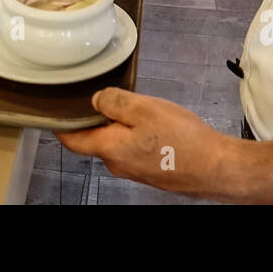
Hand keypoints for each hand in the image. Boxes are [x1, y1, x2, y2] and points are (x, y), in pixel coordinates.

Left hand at [57, 88, 234, 196]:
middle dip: (100, 120)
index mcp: (109, 149)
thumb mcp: (143, 108)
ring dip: (123, 128)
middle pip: (97, 140)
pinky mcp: (153, 172)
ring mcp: (136, 171)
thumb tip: (96, 101)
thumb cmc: (182, 140)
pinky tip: (157, 128)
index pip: (73, 140)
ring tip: (141, 111)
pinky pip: (136, 151)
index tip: (56, 114)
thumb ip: (114, 102)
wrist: (217, 168)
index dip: (62, 126)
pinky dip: (138, 137)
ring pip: (118, 144)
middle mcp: (118, 164)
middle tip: (114, 99)